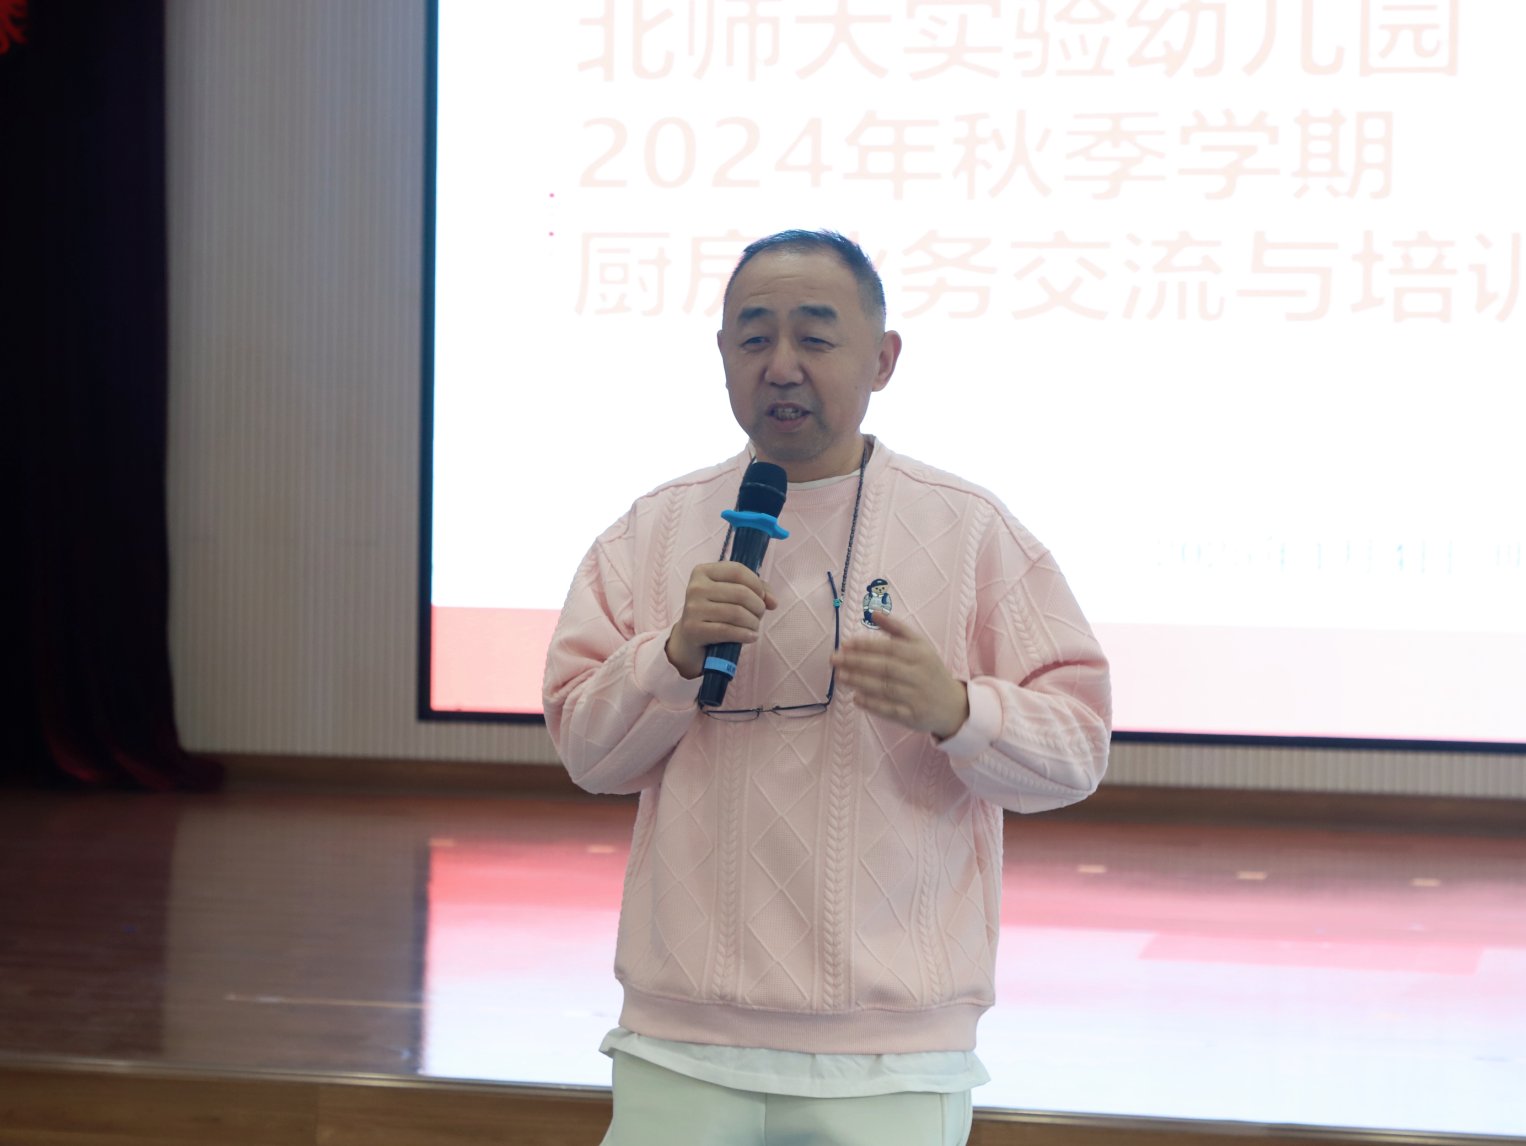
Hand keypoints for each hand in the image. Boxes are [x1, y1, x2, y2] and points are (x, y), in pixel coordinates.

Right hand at [665, 562, 777, 678]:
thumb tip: (773, 602)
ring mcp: (692, 608)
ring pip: (736, 613)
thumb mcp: (732, 595)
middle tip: (759, 616)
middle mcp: (696, 587)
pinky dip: (745, 635)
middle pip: (740, 593)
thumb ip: (757, 590)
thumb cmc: (716, 613)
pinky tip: (750, 637)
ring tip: (754, 627)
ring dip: (753, 623)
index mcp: (703, 571)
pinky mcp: (693, 629)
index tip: (762, 598)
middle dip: (758, 607)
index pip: (738, 571)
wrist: (690, 639)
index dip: (757, 585)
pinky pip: (728, 631)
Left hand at [831, 609, 968, 738]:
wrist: (953, 706)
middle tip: (835, 660)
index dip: (867, 645)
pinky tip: (855, 698)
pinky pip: (889, 710)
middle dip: (857, 662)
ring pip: (884, 688)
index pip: (890, 647)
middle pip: (884, 667)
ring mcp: (916, 696)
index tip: (846, 644)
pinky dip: (872, 704)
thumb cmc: (930, 671)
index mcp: (920, 654)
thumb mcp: (920, 646)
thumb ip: (897, 629)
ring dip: (859, 682)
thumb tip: (874, 612)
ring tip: (839, 677)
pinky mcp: (913, 716)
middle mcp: (919, 674)